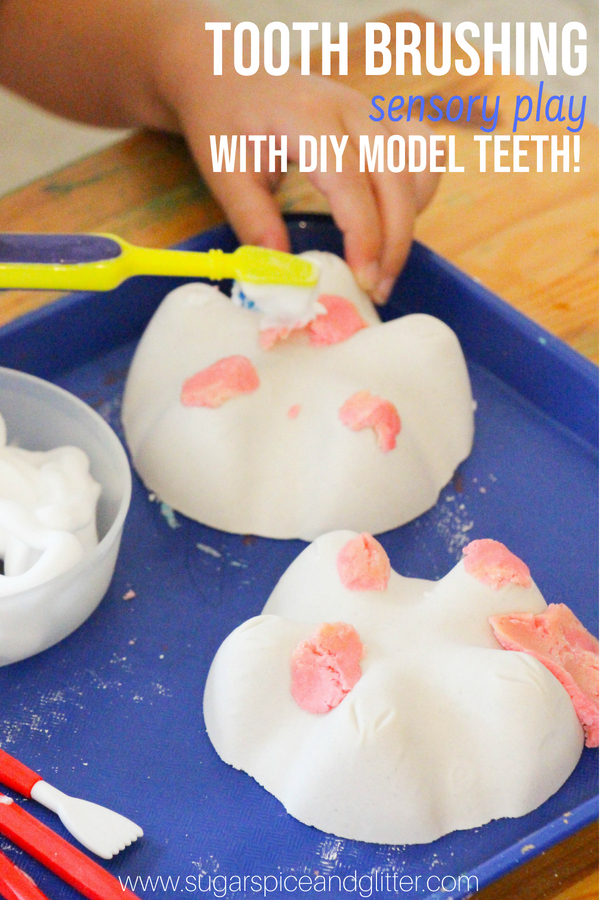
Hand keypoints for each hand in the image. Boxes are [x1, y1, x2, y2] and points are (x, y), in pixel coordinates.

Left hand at [155, 16, 439, 302]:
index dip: (365, 235)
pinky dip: (418, 192)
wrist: (230, 72)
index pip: (353, 182)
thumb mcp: (224, 172)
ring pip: (417, 167)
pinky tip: (392, 222)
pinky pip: (422, 155)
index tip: (363, 279)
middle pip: (397, 179)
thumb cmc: (224, 120)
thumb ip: (253, 220)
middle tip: (377, 289)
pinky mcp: (381, 121)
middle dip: (395, 241)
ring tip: (382, 262)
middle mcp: (352, 110)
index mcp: (309, 120)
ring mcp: (372, 112)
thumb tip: (283, 273)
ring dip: (410, 219)